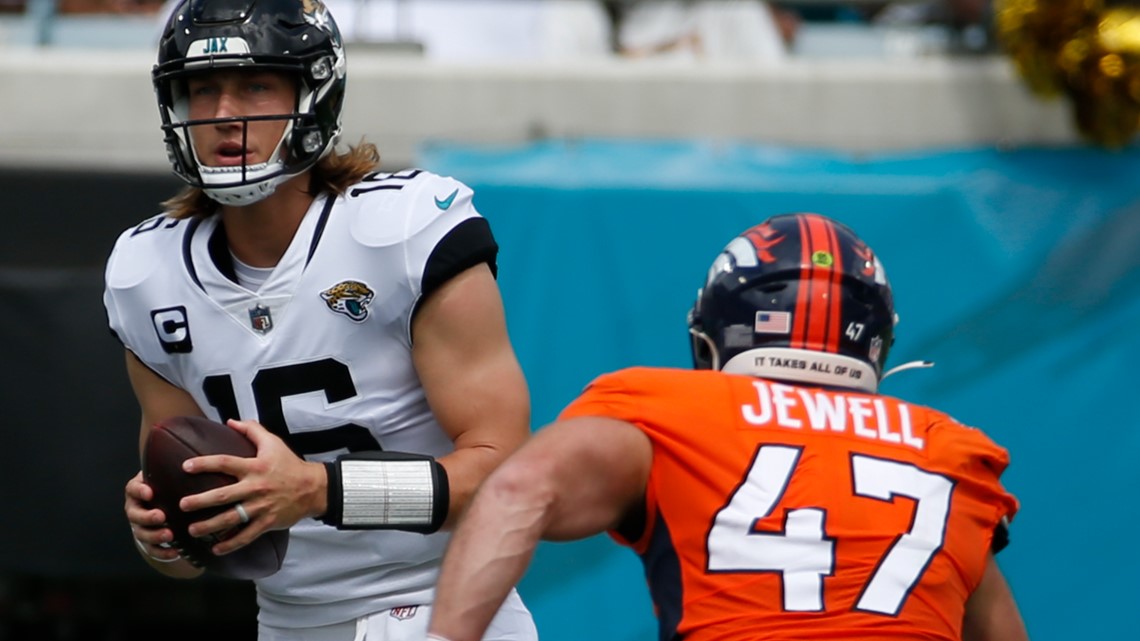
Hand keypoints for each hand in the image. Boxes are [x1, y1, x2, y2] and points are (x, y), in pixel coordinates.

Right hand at [124, 471, 179, 561]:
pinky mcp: (148, 541)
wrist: (165, 507)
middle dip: (147, 516)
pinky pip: (152, 549)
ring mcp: (139, 526)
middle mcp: (135, 508)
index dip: (139, 491)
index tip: (150, 492)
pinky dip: (162, 552)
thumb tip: (196, 458)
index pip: (132, 488)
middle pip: (134, 514)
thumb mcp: (169, 475)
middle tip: (161, 516)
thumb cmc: (170, 486)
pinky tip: (175, 552)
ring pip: (141, 533)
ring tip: (170, 535)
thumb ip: (174, 469)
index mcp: (138, 490)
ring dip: (155, 535)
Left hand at [178, 418, 326, 555]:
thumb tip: (230, 421)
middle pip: (222, 496)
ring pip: (231, 519)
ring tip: (192, 530)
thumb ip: (252, 430)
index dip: (204, 464)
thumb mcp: (273, 443)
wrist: (314, 488)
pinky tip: (216, 548)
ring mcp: (260, 507)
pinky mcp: (267, 522)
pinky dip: (231, 544)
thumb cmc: (290, 464)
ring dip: (209, 526)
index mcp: (254, 467)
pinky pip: (246, 535)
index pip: (225, 463)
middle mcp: (255, 488)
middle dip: (200, 501)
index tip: (185, 467)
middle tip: (181, 505)